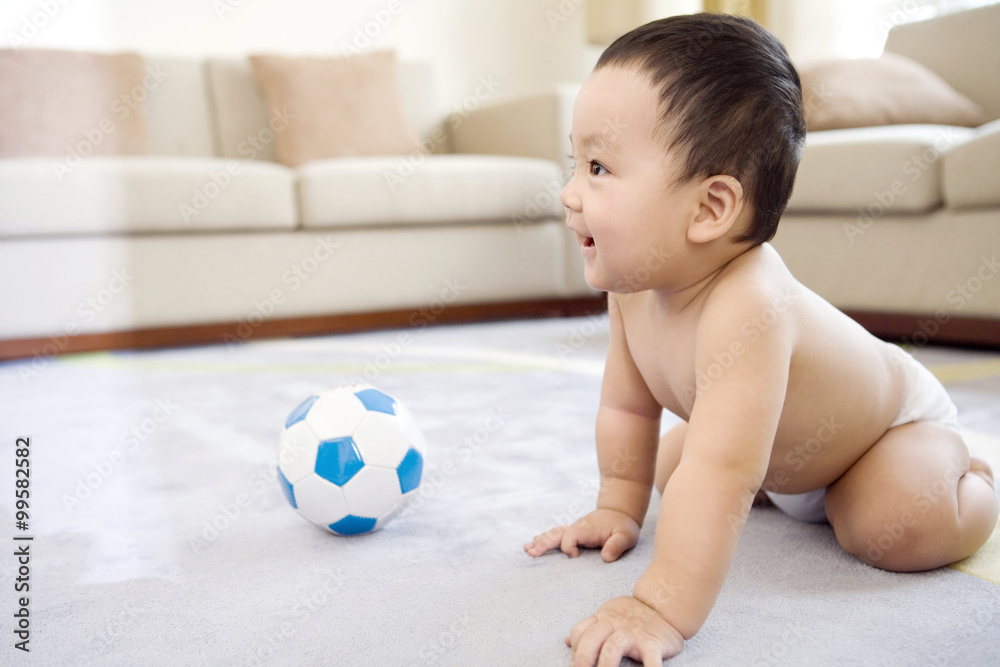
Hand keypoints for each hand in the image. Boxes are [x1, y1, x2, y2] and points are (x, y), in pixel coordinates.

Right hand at [523, 509, 639, 561]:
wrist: (620, 512)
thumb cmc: (623, 526)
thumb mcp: (626, 536)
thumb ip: (617, 546)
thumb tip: (605, 558)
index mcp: (587, 529)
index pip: (570, 537)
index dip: (568, 547)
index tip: (574, 557)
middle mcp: (577, 527)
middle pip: (556, 534)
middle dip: (543, 543)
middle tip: (531, 553)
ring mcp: (574, 529)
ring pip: (553, 533)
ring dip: (540, 541)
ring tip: (527, 549)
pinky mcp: (573, 532)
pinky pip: (556, 534)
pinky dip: (544, 538)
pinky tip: (533, 543)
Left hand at [566, 596, 684, 665]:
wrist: (664, 605)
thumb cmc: (632, 616)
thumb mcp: (607, 616)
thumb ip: (589, 628)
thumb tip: (567, 641)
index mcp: (602, 619)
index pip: (580, 631)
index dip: (574, 647)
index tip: (575, 664)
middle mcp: (615, 625)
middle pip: (592, 638)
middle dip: (582, 658)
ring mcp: (634, 634)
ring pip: (614, 646)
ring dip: (605, 664)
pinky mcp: (652, 643)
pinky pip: (650, 659)